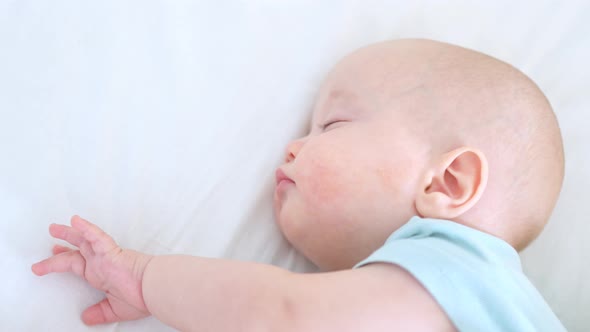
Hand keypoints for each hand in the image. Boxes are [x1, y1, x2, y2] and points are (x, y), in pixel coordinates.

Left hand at [32, 215, 153, 324]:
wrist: (155, 290)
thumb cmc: (142, 297)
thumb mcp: (115, 310)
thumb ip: (99, 312)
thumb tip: (86, 317)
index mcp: (102, 274)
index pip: (79, 263)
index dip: (64, 258)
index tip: (55, 253)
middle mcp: (101, 264)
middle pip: (78, 249)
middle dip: (64, 242)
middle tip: (52, 232)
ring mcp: (105, 257)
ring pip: (83, 240)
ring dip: (68, 233)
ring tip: (54, 227)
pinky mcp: (111, 252)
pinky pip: (96, 237)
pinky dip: (86, 229)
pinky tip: (75, 221)